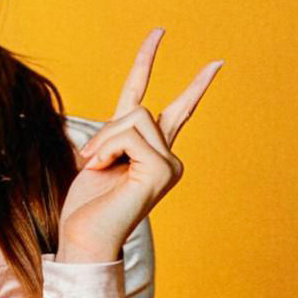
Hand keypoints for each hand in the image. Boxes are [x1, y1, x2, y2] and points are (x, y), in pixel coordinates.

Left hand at [56, 27, 223, 262]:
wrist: (83, 236)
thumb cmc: (85, 203)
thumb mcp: (98, 154)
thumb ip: (117, 130)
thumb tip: (132, 112)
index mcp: (152, 152)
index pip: (174, 108)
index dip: (193, 82)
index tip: (215, 61)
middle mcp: (167, 155)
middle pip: (140, 106)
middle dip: (112, 119)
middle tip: (94, 161)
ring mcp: (170, 163)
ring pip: (134, 116)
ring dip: (103, 139)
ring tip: (97, 168)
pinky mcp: (163, 169)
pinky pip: (130, 133)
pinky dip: (107, 147)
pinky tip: (102, 170)